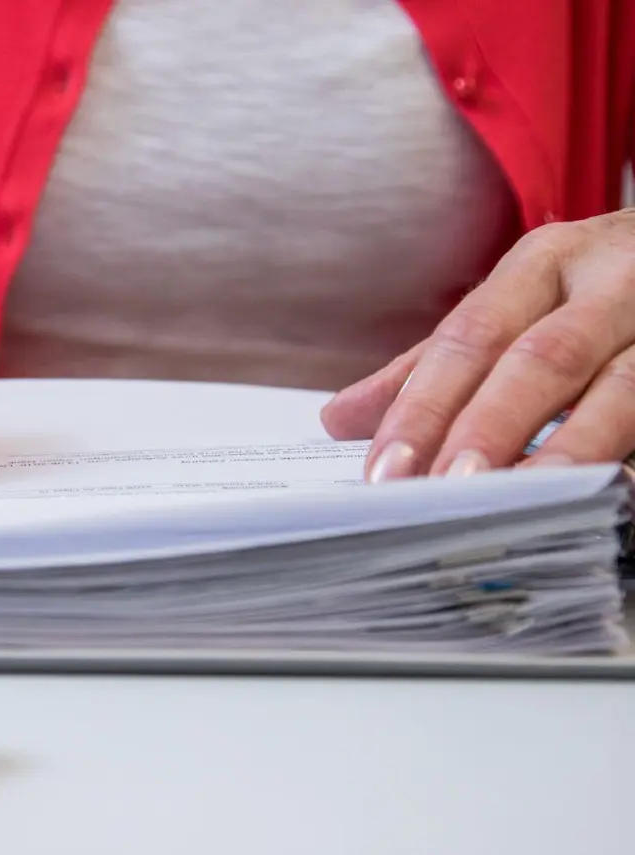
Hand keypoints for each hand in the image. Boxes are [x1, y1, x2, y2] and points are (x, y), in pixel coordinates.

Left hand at [322, 209, 634, 480]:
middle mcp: (612, 282)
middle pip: (541, 358)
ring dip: (572, 447)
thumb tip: (340, 419)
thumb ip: (435, 366)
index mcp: (544, 263)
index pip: (468, 338)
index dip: (425, 406)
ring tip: (528, 498)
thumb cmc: (600, 289)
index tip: (384, 470)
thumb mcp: (519, 305)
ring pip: (624, 387)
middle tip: (446, 489)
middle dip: (490, 427)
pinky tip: (610, 493)